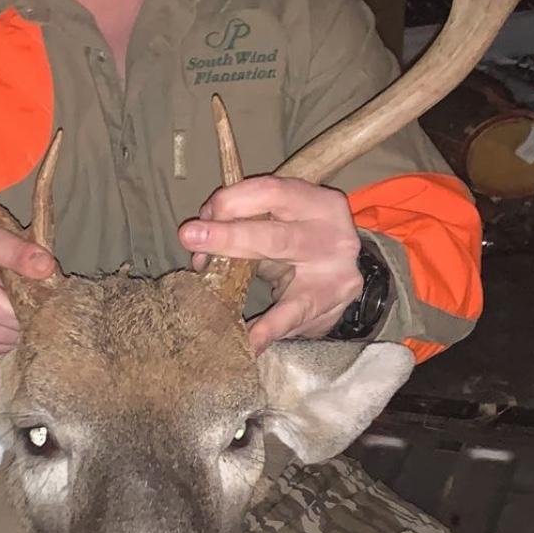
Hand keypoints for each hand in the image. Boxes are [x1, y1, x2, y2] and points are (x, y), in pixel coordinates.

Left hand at [178, 175, 362, 352]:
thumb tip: (198, 237)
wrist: (343, 272)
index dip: (230, 201)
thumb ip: (245, 222)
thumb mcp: (281, 224)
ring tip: (207, 280)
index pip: (269, 191)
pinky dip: (269, 328)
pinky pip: (295, 314)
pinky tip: (248, 341)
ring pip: (283, 267)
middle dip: (228, 235)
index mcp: (313, 200)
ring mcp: (336, 266)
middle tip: (190, 236)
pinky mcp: (334, 300)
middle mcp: (330, 229)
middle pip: (273, 231)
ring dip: (239, 274)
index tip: (202, 218)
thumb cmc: (301, 241)